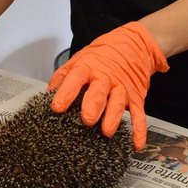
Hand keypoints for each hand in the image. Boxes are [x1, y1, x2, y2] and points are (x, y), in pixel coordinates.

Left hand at [48, 21, 168, 150]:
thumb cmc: (103, 54)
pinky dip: (139, 130)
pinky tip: (136, 144)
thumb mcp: (80, 58)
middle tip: (86, 120)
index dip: (65, 93)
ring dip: (113, 118)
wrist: (134, 44)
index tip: (57, 107)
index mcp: (88, 68)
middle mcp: (105, 79)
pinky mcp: (135, 97)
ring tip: (106, 132)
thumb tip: (47, 94)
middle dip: (92, 107)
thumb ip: (64, 76)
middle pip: (98, 93)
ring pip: (118, 104)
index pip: (75, 79)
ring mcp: (122, 88)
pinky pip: (138, 114)